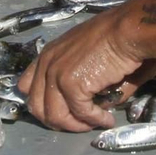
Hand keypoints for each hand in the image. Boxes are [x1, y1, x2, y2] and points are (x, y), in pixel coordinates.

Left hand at [19, 7, 155, 131]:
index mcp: (48, 54)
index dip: (44, 104)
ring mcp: (55, 74)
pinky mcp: (70, 85)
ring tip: (95, 122)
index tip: (64, 111)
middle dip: (58, 121)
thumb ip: (85, 83)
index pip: (27, 86)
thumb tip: (97, 105)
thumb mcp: (89, 57)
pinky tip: (107, 119)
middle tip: (81, 122)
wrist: (128, 29)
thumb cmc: (118, 37)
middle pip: (36, 107)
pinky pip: (80, 113)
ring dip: (76, 125)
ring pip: (54, 116)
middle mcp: (46, 63)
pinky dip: (95, 120)